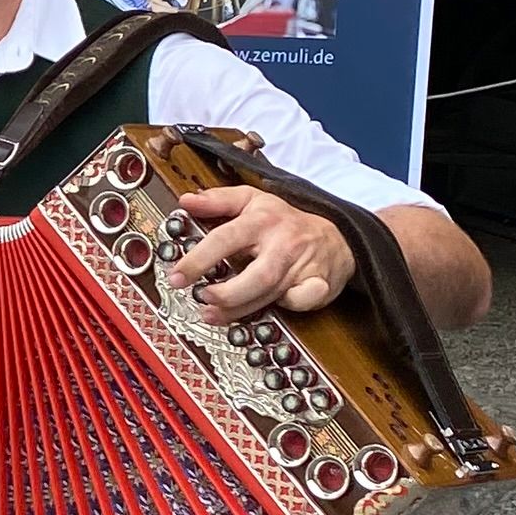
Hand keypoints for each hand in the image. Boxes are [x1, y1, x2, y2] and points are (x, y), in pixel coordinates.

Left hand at [167, 186, 355, 319]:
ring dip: (239, 309)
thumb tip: (186, 201)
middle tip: (203, 298)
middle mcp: (282, 243)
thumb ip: (217, 200)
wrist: (338, 235)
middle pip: (256, 275)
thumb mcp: (251, 200)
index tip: (177, 276)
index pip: (226, 239)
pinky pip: (301, 301)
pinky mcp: (319, 284)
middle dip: (227, 293)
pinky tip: (270, 307)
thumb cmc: (286, 220)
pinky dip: (287, 307)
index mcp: (261, 220)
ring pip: (271, 293)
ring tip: (213, 314)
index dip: (198, 260)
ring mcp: (302, 265)